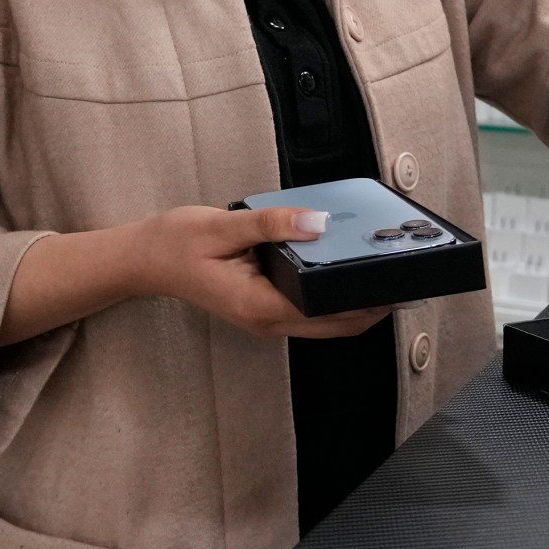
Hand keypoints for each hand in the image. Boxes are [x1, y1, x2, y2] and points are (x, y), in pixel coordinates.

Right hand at [131, 204, 392, 341]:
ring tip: (380, 272)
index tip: (395, 281)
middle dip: (373, 306)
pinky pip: (310, 312)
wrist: (144, 260)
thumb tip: (317, 221)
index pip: (328, 312)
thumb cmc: (175, 245)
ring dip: (355, 305)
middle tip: (403, 277)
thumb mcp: (223, 226)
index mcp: (259, 305)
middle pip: (336, 326)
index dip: (367, 301)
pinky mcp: (265, 309)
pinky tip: (342, 272)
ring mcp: (266, 319)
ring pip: (326, 323)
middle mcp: (266, 321)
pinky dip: (333, 299)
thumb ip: (272, 224)